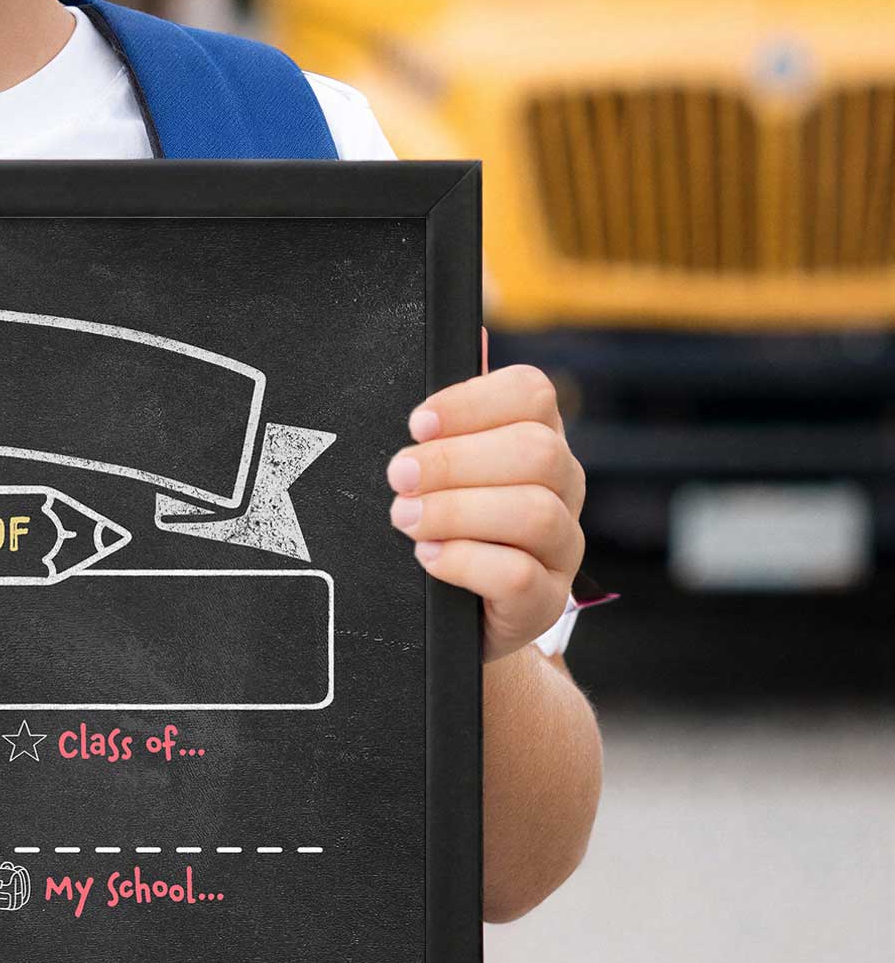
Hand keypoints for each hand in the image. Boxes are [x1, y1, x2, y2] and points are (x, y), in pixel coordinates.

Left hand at [386, 362, 585, 661]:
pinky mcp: (545, 602)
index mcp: (537, 442)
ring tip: (408, 520)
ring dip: (457, 511)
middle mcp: (562, 489)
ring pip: (533, 512)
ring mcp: (561, 548)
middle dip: (455, 461)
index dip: (473, 401)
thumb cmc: (448, 536)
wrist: (459, 624)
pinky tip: (431, 558)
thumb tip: (464, 338)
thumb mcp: (443, 478)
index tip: (418, 422)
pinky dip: (466, 562)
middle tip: (400, 477)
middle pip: (534, 451)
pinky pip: (519, 574)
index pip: (532, 394)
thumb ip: (452, 422)